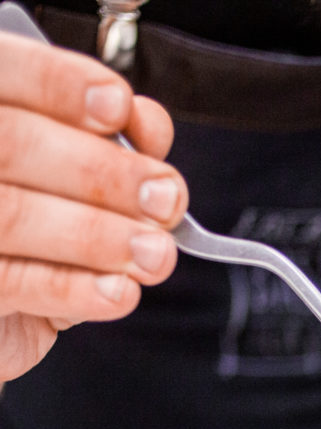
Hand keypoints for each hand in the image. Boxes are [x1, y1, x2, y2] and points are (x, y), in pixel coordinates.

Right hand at [0, 32, 188, 381]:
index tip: (119, 106)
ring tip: (156, 254)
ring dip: (101, 235)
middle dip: (105, 172)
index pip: (3, 73)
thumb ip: (106, 148)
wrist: (2, 323)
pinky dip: (78, 289)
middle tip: (166, 200)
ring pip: (14, 214)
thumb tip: (149, 128)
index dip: (57, 83)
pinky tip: (122, 291)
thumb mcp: (73, 184)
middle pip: (13, 144)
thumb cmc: (37, 242)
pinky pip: (16, 284)